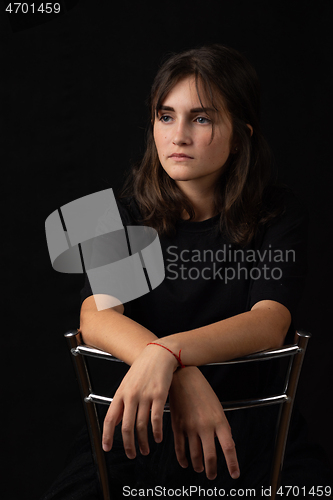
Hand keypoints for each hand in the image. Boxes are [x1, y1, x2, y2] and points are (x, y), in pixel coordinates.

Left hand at [102, 343, 177, 457]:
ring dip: (143, 442)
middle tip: (131, 454)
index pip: (110, 418)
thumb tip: (116, 421)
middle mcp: (131, 396)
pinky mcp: (159, 396)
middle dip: (128, 445)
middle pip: (126, 427)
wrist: (159, 354)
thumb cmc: (143, 369)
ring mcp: (145, 396)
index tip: (107, 448)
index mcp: (121, 393)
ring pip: (141, 426)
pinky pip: (156, 419)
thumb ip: (121, 403)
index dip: (107, 435)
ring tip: (146, 449)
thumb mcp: (127, 383)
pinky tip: (157, 438)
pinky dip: (156, 432)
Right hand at [169, 366, 239, 480]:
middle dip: (212, 471)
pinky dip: (183, 459)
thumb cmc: (202, 390)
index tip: (234, 474)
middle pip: (210, 457)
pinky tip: (185, 463)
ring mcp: (190, 427)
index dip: (232, 464)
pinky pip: (180, 448)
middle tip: (212, 476)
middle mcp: (205, 426)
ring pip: (195, 456)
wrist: (183, 377)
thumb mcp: (217, 406)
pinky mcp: (177, 426)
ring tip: (200, 469)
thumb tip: (227, 442)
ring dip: (198, 466)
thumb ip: (222, 425)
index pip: (229, 447)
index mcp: (219, 420)